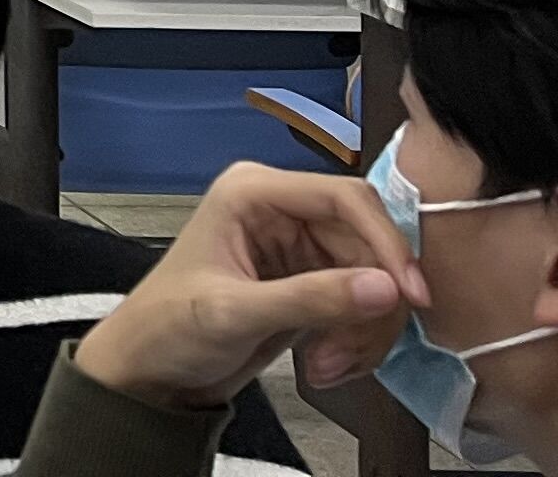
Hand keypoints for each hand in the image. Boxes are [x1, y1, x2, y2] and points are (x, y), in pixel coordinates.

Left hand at [73, 160, 423, 408]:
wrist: (152, 371)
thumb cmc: (168, 327)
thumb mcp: (234, 313)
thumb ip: (310, 298)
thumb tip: (385, 287)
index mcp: (252, 192)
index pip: (344, 198)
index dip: (387, 243)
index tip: (411, 295)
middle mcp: (280, 211)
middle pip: (369, 246)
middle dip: (370, 306)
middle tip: (349, 352)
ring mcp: (299, 249)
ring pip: (374, 282)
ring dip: (362, 332)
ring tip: (325, 366)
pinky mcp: (311, 284)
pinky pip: (364, 307)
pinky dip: (356, 341)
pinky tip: (323, 365)